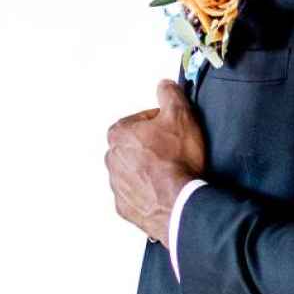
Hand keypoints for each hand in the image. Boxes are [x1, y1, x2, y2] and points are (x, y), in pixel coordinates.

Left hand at [106, 79, 205, 243]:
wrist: (179, 202)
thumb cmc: (177, 161)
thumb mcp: (181, 115)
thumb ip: (170, 94)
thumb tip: (164, 86)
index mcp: (119, 134)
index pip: (141, 120)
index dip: (161, 123)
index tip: (173, 130)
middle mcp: (112, 159)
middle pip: (136, 146)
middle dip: (153, 146)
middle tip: (175, 151)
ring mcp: (117, 185)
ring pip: (135, 170)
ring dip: (150, 169)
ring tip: (173, 172)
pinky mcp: (125, 207)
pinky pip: (136, 194)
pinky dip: (149, 192)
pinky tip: (166, 190)